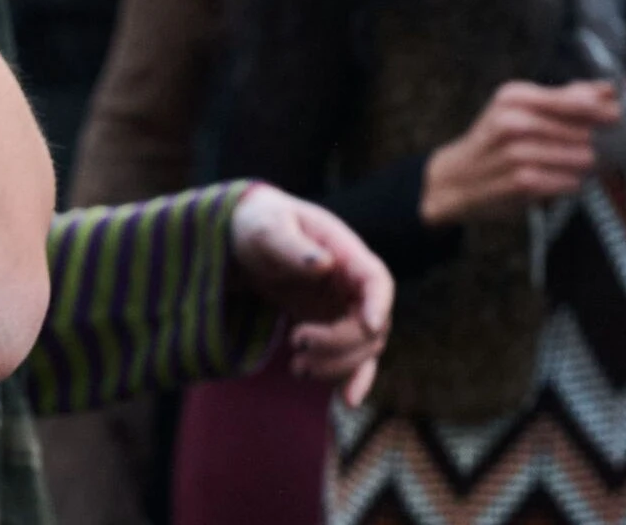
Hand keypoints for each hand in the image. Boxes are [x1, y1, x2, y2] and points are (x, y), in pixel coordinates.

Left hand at [228, 184, 393, 406]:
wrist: (245, 239)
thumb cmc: (258, 225)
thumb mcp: (266, 229)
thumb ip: (291, 246)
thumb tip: (324, 264)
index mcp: (345, 252)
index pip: (377, 280)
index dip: (380, 305)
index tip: (369, 327)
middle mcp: (353, 283)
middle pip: (372, 324)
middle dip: (339, 343)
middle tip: (297, 342)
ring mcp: (344, 307)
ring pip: (364, 348)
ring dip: (336, 365)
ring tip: (297, 367)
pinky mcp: (332, 327)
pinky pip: (353, 358)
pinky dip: (352, 379)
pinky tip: (344, 401)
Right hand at [419, 80, 620, 225]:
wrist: (455, 179)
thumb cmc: (498, 140)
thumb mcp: (522, 109)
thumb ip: (566, 98)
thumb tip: (611, 88)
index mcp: (515, 95)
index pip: (572, 98)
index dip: (604, 107)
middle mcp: (512, 120)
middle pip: (578, 127)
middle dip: (599, 137)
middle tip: (618, 144)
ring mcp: (514, 153)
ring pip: (576, 155)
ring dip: (588, 161)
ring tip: (594, 162)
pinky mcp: (518, 182)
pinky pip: (564, 182)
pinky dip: (572, 182)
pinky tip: (573, 181)